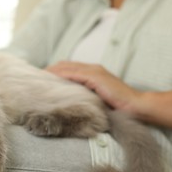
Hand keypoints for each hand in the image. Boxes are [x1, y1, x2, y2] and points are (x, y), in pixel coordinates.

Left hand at [47, 61, 171, 128]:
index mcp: (92, 72)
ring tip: (40, 77)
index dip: (54, 71)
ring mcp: (94, 71)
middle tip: (36, 77)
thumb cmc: (117, 106)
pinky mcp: (96, 77)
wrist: (135, 106)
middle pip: (65, 65)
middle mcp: (92, 68)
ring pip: (67, 67)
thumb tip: (67, 99)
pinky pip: (74, 74)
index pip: (68, 67)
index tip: (41, 78)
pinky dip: (62, 75)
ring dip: (52, 71)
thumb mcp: (96, 98)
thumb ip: (84, 94)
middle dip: (50, 70)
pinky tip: (52, 78)